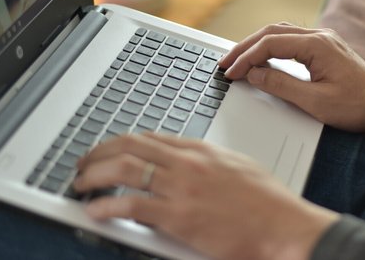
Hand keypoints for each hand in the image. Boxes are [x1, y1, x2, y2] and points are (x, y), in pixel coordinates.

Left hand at [74, 133, 338, 259]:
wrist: (284, 226)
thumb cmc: (269, 203)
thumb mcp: (238, 167)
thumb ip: (209, 162)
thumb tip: (189, 162)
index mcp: (201, 150)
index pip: (149, 137)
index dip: (120, 142)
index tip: (107, 150)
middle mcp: (187, 163)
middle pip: (129, 147)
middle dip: (98, 153)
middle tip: (83, 164)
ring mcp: (182, 189)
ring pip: (123, 170)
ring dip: (94, 175)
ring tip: (81, 185)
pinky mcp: (179, 217)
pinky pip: (131, 206)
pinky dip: (106, 207)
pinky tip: (94, 211)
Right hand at [220, 23, 364, 131]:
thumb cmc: (356, 106)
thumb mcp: (315, 101)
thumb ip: (281, 85)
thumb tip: (254, 74)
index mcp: (317, 45)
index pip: (270, 44)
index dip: (246, 57)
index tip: (231, 72)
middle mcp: (319, 37)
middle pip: (271, 33)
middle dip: (245, 47)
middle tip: (225, 63)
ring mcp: (323, 40)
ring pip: (280, 33)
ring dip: (257, 44)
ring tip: (238, 60)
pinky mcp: (324, 49)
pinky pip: (291, 40)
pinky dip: (271, 46)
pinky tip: (261, 58)